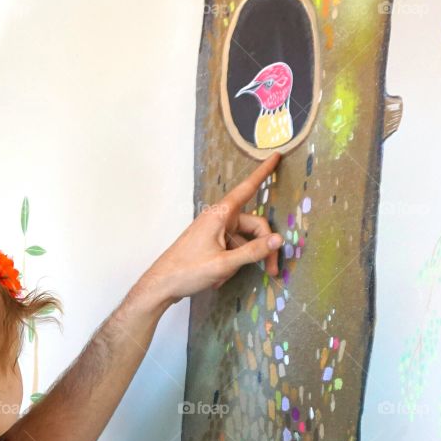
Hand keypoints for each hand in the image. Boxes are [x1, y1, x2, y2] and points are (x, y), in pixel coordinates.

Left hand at [136, 152, 282, 307]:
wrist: (162, 285)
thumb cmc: (188, 271)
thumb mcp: (224, 264)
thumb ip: (253, 252)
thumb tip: (279, 240)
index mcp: (220, 215)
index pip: (248, 188)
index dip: (263, 172)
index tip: (276, 155)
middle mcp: (218, 219)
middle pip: (253, 225)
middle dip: (263, 247)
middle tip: (272, 270)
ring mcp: (214, 231)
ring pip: (243, 240)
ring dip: (242, 259)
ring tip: (226, 278)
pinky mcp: (211, 243)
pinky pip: (231, 248)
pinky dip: (231, 263)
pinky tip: (218, 279)